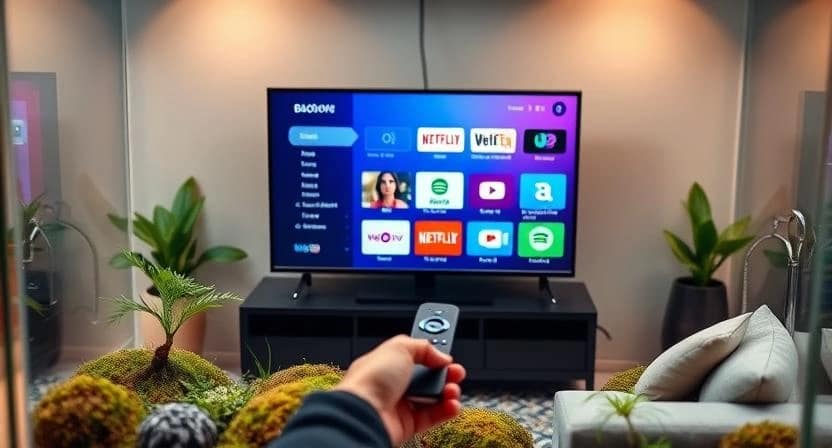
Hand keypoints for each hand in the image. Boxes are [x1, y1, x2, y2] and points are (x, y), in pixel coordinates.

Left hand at [334, 335, 465, 445]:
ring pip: (433, 397)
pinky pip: (433, 417)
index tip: (446, 347)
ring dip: (448, 392)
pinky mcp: (407, 425)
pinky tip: (452, 404)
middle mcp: (393, 384)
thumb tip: (441, 356)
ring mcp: (400, 405)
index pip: (414, 353)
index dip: (431, 350)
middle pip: (427, 376)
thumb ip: (423, 347)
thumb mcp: (399, 347)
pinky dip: (446, 410)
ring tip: (452, 389)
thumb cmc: (370, 380)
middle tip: (455, 370)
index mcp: (386, 362)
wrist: (363, 414)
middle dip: (445, 372)